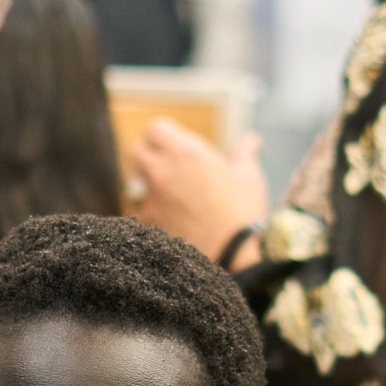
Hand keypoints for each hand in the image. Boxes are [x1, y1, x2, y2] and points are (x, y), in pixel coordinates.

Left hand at [127, 120, 268, 266]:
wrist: (232, 256)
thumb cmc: (243, 214)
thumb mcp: (249, 177)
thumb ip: (243, 153)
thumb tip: (252, 140)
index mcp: (186, 153)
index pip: (155, 129)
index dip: (161, 136)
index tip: (171, 145)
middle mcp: (163, 172)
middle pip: (135, 151)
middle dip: (146, 156)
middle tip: (163, 167)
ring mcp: (152, 199)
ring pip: (133, 184)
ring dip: (145, 186)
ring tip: (167, 198)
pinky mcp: (148, 223)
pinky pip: (138, 213)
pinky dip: (149, 215)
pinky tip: (166, 221)